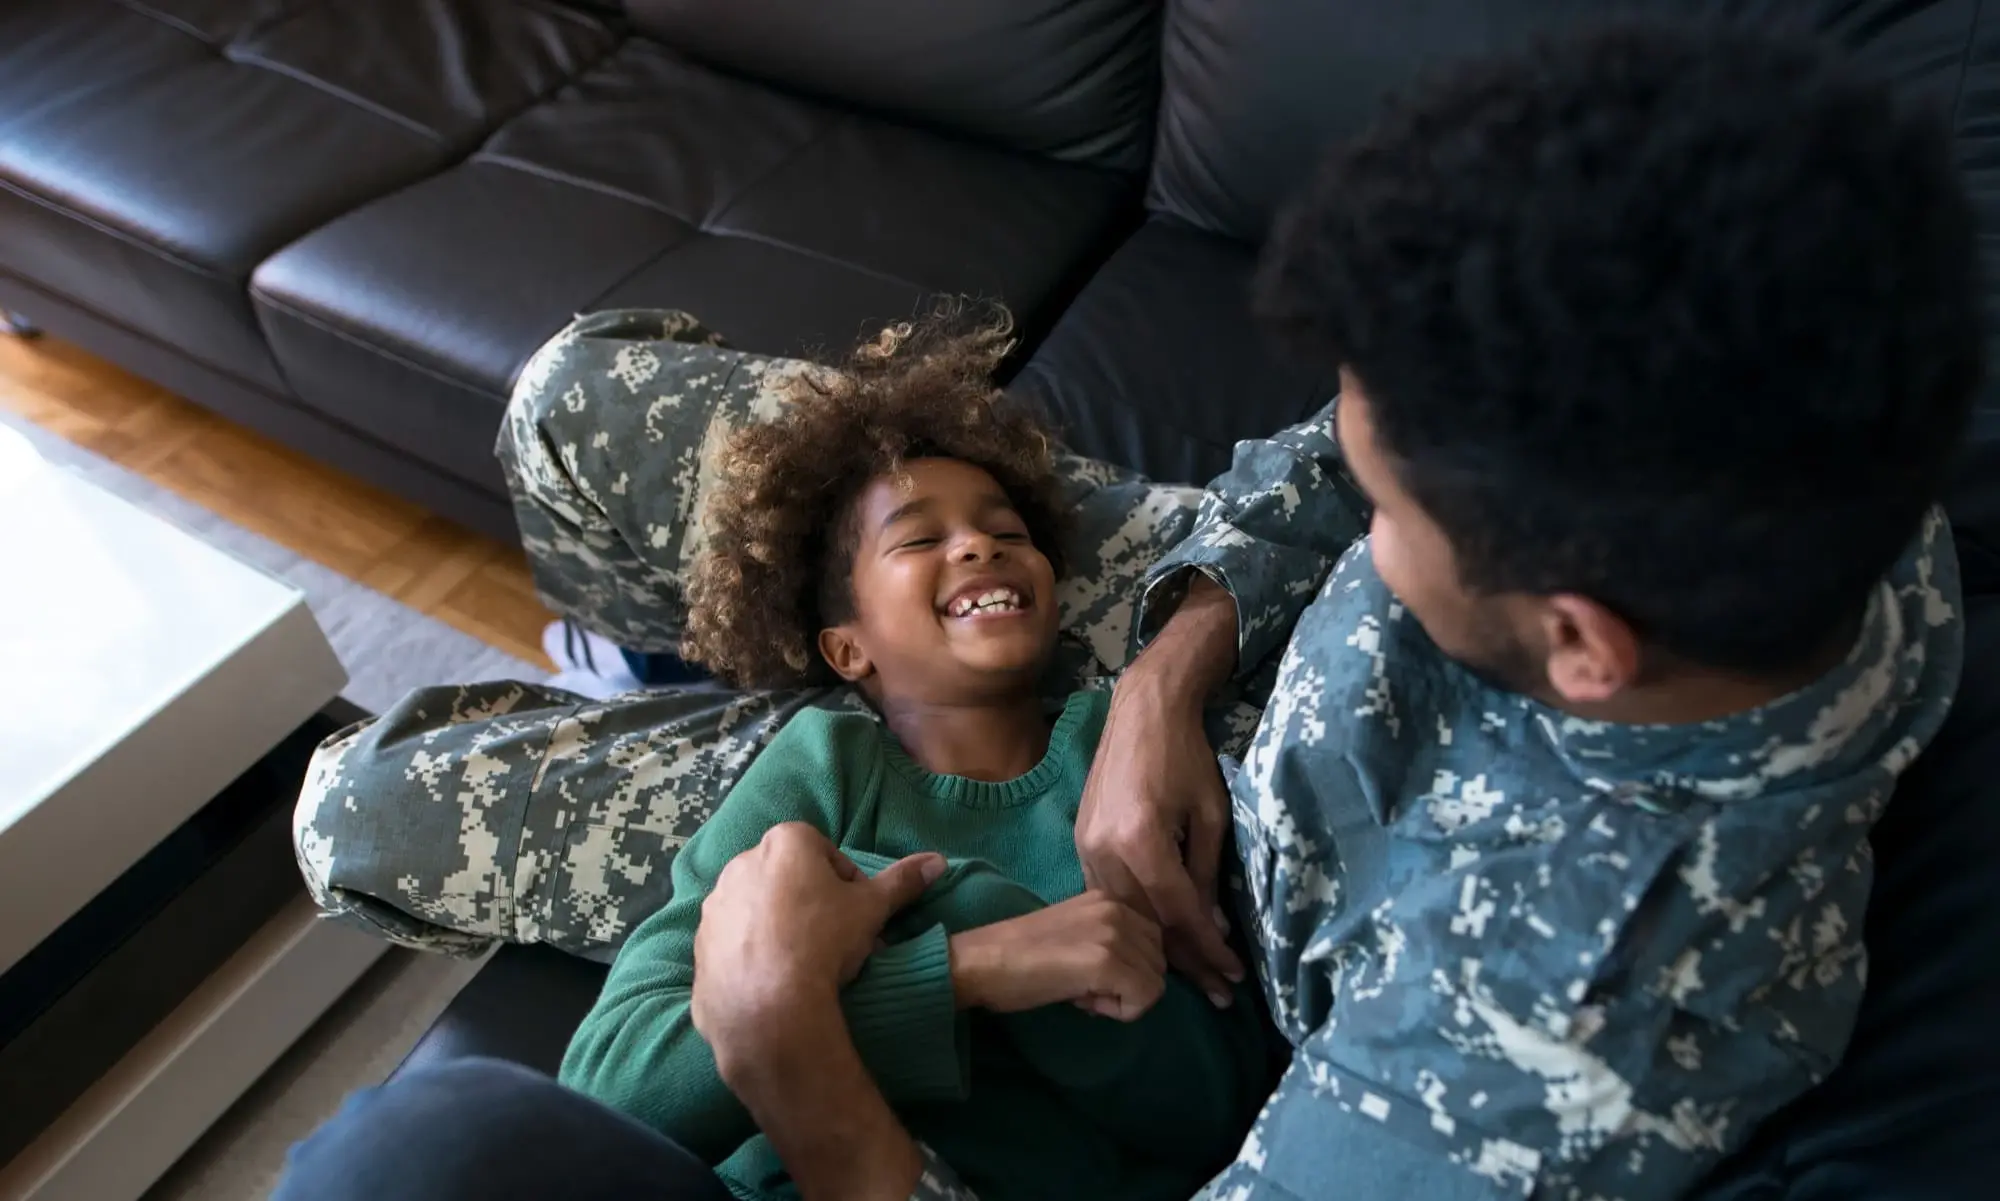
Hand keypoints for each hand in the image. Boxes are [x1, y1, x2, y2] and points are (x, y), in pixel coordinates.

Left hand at [691, 822, 943, 1071]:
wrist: (769, 1006)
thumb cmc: (824, 941)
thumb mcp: (873, 909)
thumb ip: (903, 881)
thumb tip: (937, 861)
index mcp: (785, 843)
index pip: (823, 851)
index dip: (844, 883)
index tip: (854, 913)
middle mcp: (742, 863)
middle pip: (787, 877)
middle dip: (809, 902)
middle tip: (832, 939)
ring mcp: (715, 904)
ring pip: (758, 908)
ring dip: (778, 926)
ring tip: (803, 965)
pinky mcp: (700, 943)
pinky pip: (734, 941)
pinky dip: (751, 954)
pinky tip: (773, 981)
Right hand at [950, 891, 1165, 1020]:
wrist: (982, 961)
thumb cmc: (1018, 955)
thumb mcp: (1075, 933)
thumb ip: (1110, 941)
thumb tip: (1136, 974)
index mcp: (1109, 897)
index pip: (1152, 942)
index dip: (1128, 968)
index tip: (1089, 974)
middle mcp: (1118, 907)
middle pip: (1159, 962)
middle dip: (1130, 984)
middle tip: (1085, 987)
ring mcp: (1114, 933)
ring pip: (1155, 982)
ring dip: (1124, 999)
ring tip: (1083, 991)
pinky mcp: (1107, 962)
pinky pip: (1144, 999)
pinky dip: (1119, 1011)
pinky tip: (1084, 1001)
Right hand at [1076, 577, 1244, 1005]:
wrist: (1142, 711)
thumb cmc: (1186, 756)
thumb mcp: (1210, 816)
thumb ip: (1205, 875)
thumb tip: (1213, 929)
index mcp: (1141, 841)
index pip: (1179, 914)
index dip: (1209, 951)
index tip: (1234, 977)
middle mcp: (1105, 850)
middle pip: (1148, 924)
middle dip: (1187, 962)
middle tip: (1220, 992)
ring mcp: (1086, 847)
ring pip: (1125, 916)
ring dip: (1159, 948)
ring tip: (1194, 976)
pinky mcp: (1081, 841)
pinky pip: (1108, 895)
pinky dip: (1136, 920)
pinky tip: (1158, 938)